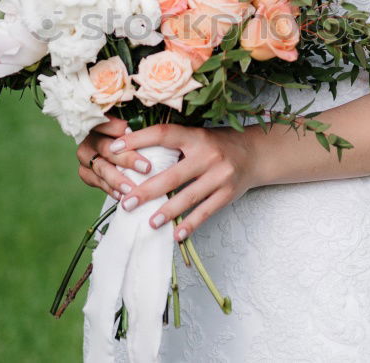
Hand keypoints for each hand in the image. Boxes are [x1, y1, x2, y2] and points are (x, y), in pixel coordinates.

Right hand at [76, 116, 158, 198]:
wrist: (116, 156)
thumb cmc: (131, 139)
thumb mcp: (133, 131)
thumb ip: (137, 130)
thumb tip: (150, 130)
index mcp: (101, 123)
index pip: (109, 124)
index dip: (122, 130)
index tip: (140, 138)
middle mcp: (90, 138)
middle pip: (106, 148)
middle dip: (127, 159)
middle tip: (146, 168)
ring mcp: (85, 156)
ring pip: (100, 168)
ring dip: (117, 179)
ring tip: (132, 189)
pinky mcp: (85, 172)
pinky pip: (97, 182)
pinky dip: (110, 189)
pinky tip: (121, 195)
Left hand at [109, 124, 255, 241]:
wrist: (255, 154)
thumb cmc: (218, 144)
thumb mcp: (197, 136)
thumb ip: (173, 144)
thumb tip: (134, 152)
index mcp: (195, 136)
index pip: (163, 135)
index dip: (138, 139)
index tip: (114, 148)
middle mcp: (208, 155)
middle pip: (173, 175)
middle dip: (147, 190)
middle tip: (126, 203)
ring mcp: (220, 176)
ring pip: (189, 197)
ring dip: (167, 211)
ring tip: (149, 223)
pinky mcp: (228, 194)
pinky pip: (206, 212)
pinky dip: (190, 224)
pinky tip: (177, 234)